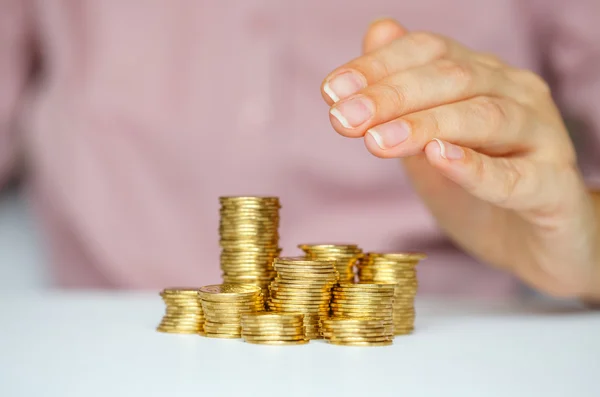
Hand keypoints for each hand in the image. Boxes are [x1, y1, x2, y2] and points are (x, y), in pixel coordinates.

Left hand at [321, 19, 599, 299]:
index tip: (331, 91)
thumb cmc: (477, 190)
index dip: (378, 66)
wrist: (532, 244)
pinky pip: (517, 176)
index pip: (430, 52)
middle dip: (391, 96)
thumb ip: (404, 95)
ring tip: (376, 142)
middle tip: (343, 119)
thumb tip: (376, 30)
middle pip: (453, 78)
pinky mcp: (554, 189)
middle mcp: (516, 95)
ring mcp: (542, 138)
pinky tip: (439, 158)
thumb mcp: (429, 142)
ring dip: (424, 126)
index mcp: (484, 77)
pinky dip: (475, 167)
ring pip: (484, 117)